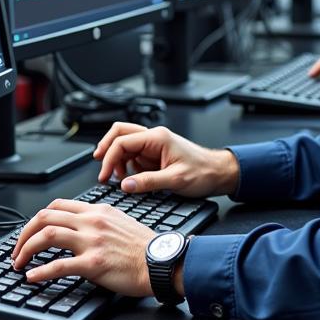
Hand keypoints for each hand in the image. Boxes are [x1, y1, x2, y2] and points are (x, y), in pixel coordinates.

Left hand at [11, 199, 156, 296]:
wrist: (161, 262)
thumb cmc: (144, 247)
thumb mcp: (119, 222)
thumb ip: (97, 221)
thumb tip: (78, 228)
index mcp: (97, 211)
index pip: (57, 206)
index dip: (37, 219)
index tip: (29, 232)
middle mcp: (91, 222)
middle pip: (45, 217)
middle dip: (24, 234)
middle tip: (17, 250)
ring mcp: (92, 241)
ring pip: (47, 235)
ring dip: (26, 250)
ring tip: (19, 263)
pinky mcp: (93, 263)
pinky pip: (59, 265)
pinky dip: (40, 272)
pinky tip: (32, 277)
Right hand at [94, 122, 237, 196]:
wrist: (218, 173)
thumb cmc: (203, 172)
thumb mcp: (175, 180)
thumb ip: (148, 182)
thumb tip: (125, 185)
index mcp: (158, 138)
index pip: (122, 141)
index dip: (109, 158)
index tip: (105, 176)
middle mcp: (154, 138)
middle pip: (119, 134)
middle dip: (107, 150)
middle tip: (101, 168)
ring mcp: (153, 146)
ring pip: (124, 144)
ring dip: (117, 160)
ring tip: (118, 179)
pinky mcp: (154, 156)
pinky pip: (133, 156)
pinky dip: (127, 166)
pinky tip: (130, 179)